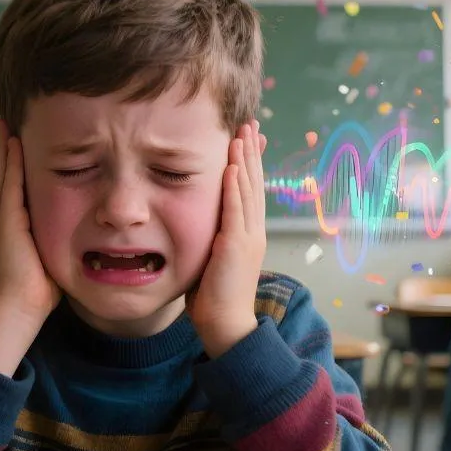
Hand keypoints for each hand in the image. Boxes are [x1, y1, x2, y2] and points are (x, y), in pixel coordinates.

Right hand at [0, 118, 61, 375]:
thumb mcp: (47, 252)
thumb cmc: (38, 289)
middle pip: (0, 173)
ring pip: (0, 174)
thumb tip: (78, 228)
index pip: (8, 185)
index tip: (15, 140)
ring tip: (5, 124)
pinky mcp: (6, 221)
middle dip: (2, 148)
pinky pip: (8, 185)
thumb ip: (55, 235)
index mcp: (9, 224)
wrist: (19, 307)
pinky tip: (13, 144)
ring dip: (3, 148)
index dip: (10, 162)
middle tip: (4, 122)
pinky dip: (9, 163)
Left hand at [187, 121, 266, 357]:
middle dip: (251, 152)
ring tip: (243, 134)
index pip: (249, 190)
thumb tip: (197, 224)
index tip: (246, 139)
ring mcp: (248, 238)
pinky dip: (235, 187)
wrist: (226, 326)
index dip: (249, 163)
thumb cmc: (214, 297)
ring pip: (248, 190)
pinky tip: (233, 167)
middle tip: (249, 124)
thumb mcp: (212, 259)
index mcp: (247, 233)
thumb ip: (210, 238)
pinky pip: (236, 211)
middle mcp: (253, 231)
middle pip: (253, 183)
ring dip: (245, 160)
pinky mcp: (236, 247)